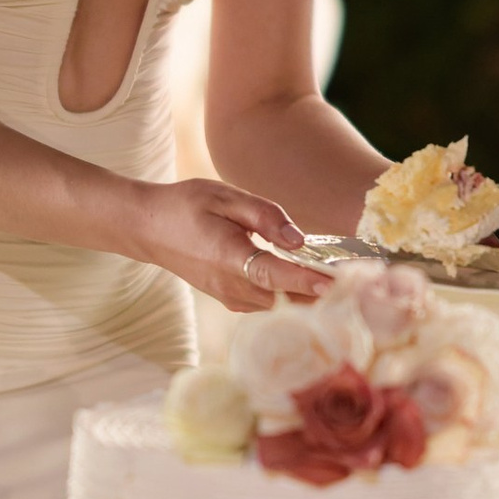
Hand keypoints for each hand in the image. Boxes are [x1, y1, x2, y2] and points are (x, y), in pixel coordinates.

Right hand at [128, 178, 333, 314]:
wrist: (147, 228)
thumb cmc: (186, 205)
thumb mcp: (224, 196)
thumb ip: (264, 216)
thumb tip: (298, 240)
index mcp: (227, 256)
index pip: (274, 274)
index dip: (305, 280)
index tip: (334, 283)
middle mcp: (229, 284)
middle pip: (283, 295)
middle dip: (315, 288)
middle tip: (352, 276)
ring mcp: (227, 296)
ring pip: (277, 301)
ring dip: (300, 290)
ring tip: (328, 274)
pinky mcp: (228, 299)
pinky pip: (265, 301)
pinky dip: (282, 292)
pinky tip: (293, 274)